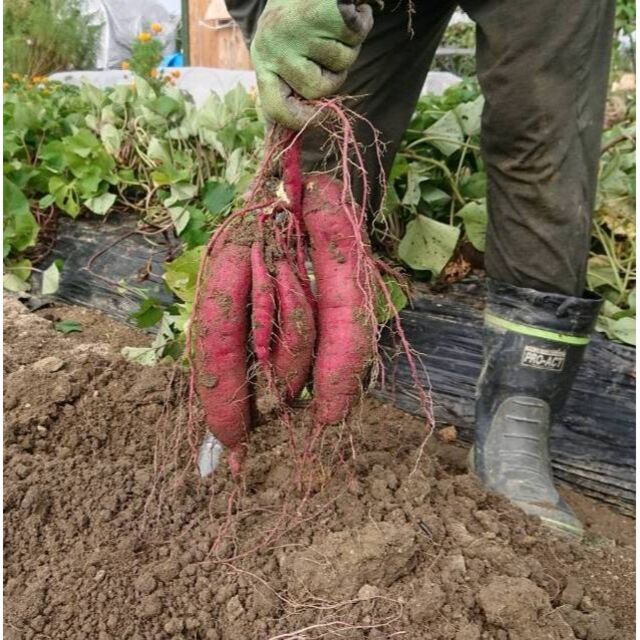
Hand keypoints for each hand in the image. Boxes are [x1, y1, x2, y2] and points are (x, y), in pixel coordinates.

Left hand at [251, 0, 374, 128]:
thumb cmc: (298, 15)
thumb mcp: (283, 50)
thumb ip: (289, 85)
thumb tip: (290, 135)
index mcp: (263, 60)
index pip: (277, 108)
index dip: (301, 121)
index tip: (320, 118)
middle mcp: (274, 46)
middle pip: (318, 90)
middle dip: (335, 76)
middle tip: (331, 53)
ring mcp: (295, 30)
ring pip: (341, 63)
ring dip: (349, 46)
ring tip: (335, 25)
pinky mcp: (319, 13)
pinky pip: (354, 37)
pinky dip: (362, 23)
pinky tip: (352, 10)